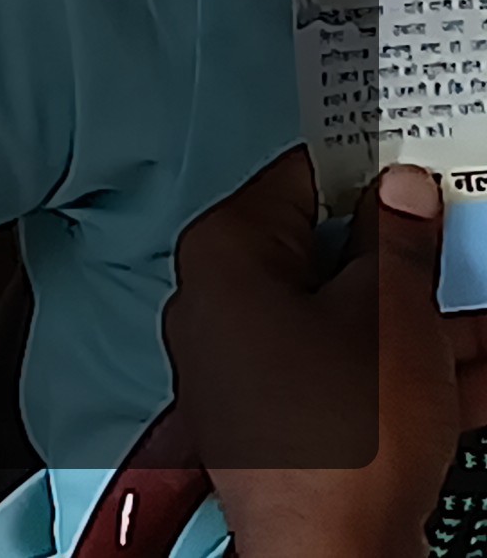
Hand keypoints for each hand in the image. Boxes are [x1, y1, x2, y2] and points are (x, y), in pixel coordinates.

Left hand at [168, 152, 481, 557]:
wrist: (335, 557)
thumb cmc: (345, 436)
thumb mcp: (393, 316)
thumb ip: (401, 242)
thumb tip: (402, 187)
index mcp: (227, 256)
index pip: (298, 181)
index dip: (369, 170)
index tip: (419, 164)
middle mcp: (224, 305)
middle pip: (333, 256)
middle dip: (414, 258)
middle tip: (464, 237)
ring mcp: (255, 369)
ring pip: (358, 322)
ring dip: (432, 318)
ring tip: (480, 305)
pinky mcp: (293, 423)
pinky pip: (360, 377)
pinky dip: (421, 371)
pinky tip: (481, 362)